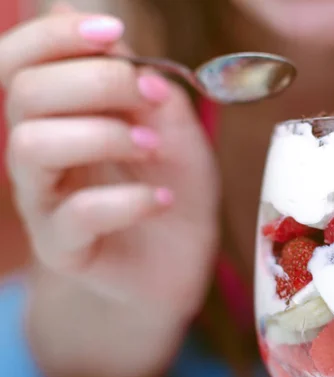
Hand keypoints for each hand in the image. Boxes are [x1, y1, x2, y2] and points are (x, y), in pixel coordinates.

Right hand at [0, 5, 218, 319]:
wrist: (183, 255)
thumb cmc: (174, 181)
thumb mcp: (173, 126)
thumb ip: (143, 84)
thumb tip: (106, 36)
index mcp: (58, 114)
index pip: (19, 60)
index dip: (55, 36)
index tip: (114, 33)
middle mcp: (38, 152)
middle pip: (25, 93)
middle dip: (96, 81)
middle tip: (151, 97)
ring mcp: (44, 201)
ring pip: (32, 145)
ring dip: (104, 135)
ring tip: (153, 148)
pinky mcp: (62, 248)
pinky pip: (75, 213)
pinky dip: (127, 198)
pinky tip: (161, 198)